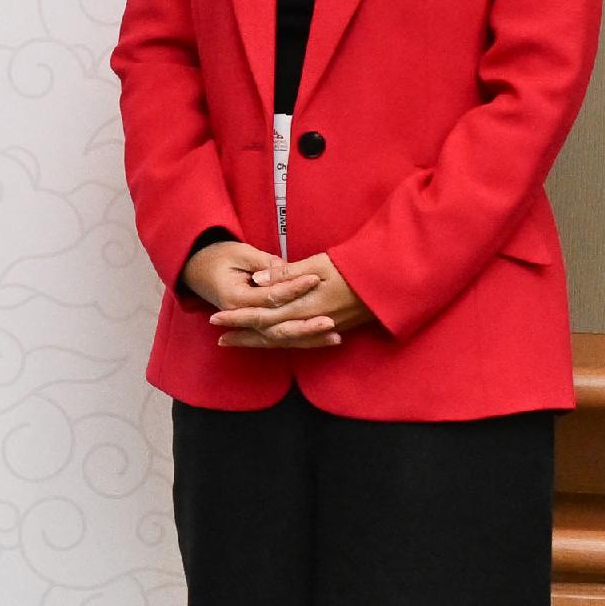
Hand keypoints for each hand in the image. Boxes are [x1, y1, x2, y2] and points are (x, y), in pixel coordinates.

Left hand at [206, 248, 373, 352]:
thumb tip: (257, 281)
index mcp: (304, 305)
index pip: (262, 315)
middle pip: (267, 332)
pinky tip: (269, 341)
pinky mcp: (331, 330)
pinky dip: (280, 342)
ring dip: (256, 341)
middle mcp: (310, 322)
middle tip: (217, 334)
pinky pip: (299, 342)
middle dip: (241, 333)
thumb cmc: (354, 267)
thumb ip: (287, 274)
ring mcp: (321, 329)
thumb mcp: (319, 263)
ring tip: (235, 341)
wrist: (389, 283)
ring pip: (281, 340)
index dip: (238, 318)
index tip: (215, 318)